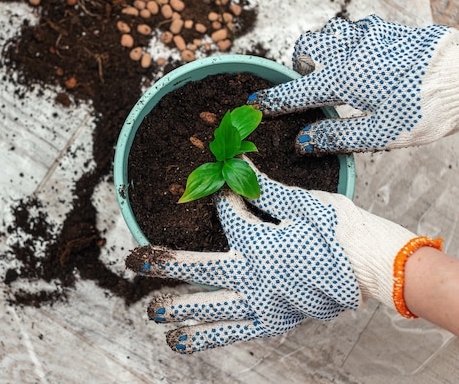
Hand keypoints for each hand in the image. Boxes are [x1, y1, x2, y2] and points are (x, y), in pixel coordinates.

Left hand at [126, 160, 441, 352]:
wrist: (374, 267)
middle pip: (200, 269)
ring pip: (211, 307)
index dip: (220, 198)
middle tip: (133, 261)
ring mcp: (262, 302)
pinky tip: (181, 341)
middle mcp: (255, 276)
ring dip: (178, 308)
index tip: (220, 189)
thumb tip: (234, 164)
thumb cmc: (341, 231)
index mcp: (261, 242)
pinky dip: (206, 337)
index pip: (226, 216)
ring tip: (151, 313)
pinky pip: (233, 332)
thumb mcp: (304, 202)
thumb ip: (263, 188)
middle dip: (165, 264)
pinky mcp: (273, 320)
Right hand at [249, 15, 458, 153]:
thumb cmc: (429, 107)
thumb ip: (336, 136)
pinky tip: (361, 62)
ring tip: (333, 71)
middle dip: (299, 65)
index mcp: (344, 79)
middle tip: (309, 84)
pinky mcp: (387, 29)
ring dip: (321, 50)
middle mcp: (351, 50)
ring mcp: (369, 34)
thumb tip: (302, 142)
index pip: (296, 91)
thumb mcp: (382, 134)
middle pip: (305, 46)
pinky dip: (344, 44)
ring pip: (327, 32)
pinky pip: (352, 29)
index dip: (272, 100)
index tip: (255, 104)